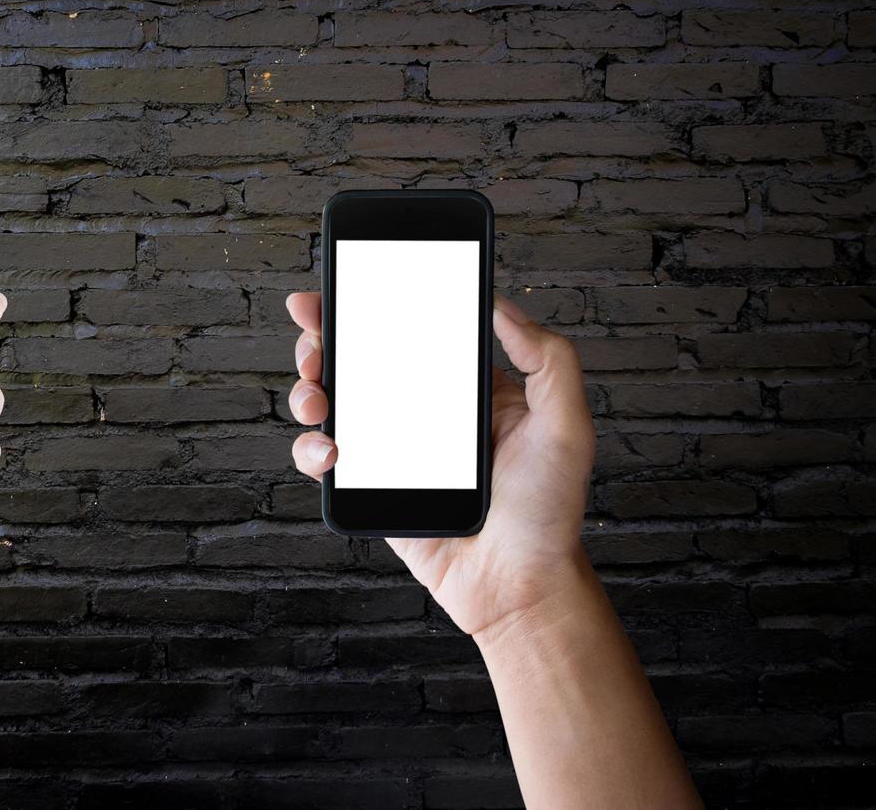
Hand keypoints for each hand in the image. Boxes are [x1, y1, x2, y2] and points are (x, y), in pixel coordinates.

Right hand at [286, 292, 595, 639]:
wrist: (519, 588)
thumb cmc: (549, 513)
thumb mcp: (567, 425)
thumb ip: (547, 359)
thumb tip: (501, 304)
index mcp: (461, 388)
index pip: (409, 332)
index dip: (369, 305)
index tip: (340, 287)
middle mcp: (421, 413)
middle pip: (356, 360)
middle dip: (322, 341)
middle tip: (314, 341)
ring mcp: (390, 450)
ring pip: (331, 404)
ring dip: (308, 391)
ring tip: (317, 399)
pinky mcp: (369, 488)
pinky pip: (324, 459)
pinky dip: (312, 448)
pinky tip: (331, 451)